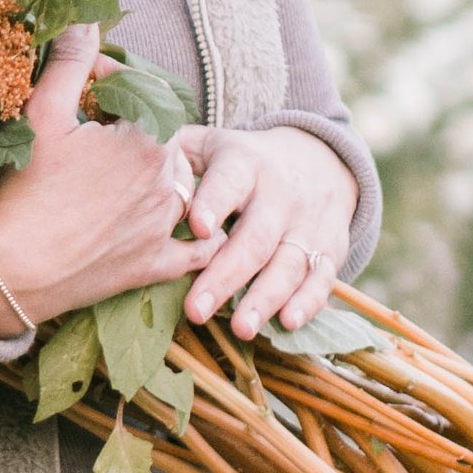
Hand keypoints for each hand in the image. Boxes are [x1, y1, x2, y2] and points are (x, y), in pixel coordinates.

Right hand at [0, 27, 219, 336]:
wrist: (11, 268)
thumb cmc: (25, 187)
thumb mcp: (44, 113)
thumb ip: (71, 62)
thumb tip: (86, 19)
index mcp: (146, 139)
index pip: (146, 94)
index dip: (115, 81)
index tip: (88, 80)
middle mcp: (167, 181)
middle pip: (166, 140)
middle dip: (138, 126)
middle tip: (103, 125)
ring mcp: (165, 226)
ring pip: (186, 188)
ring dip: (167, 174)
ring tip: (133, 169)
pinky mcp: (156, 265)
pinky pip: (197, 249)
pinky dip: (202, 238)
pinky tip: (198, 229)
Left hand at [176, 125, 356, 338]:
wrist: (318, 159)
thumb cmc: (244, 162)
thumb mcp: (213, 144)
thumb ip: (177, 155)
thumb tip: (143, 173)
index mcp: (246, 165)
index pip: (230, 183)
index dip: (214, 203)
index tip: (196, 228)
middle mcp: (280, 196)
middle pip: (254, 238)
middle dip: (225, 276)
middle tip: (195, 309)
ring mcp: (307, 225)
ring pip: (288, 264)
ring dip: (265, 298)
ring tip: (240, 328)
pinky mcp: (329, 250)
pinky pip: (322, 279)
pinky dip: (308, 303)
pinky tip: (287, 322)